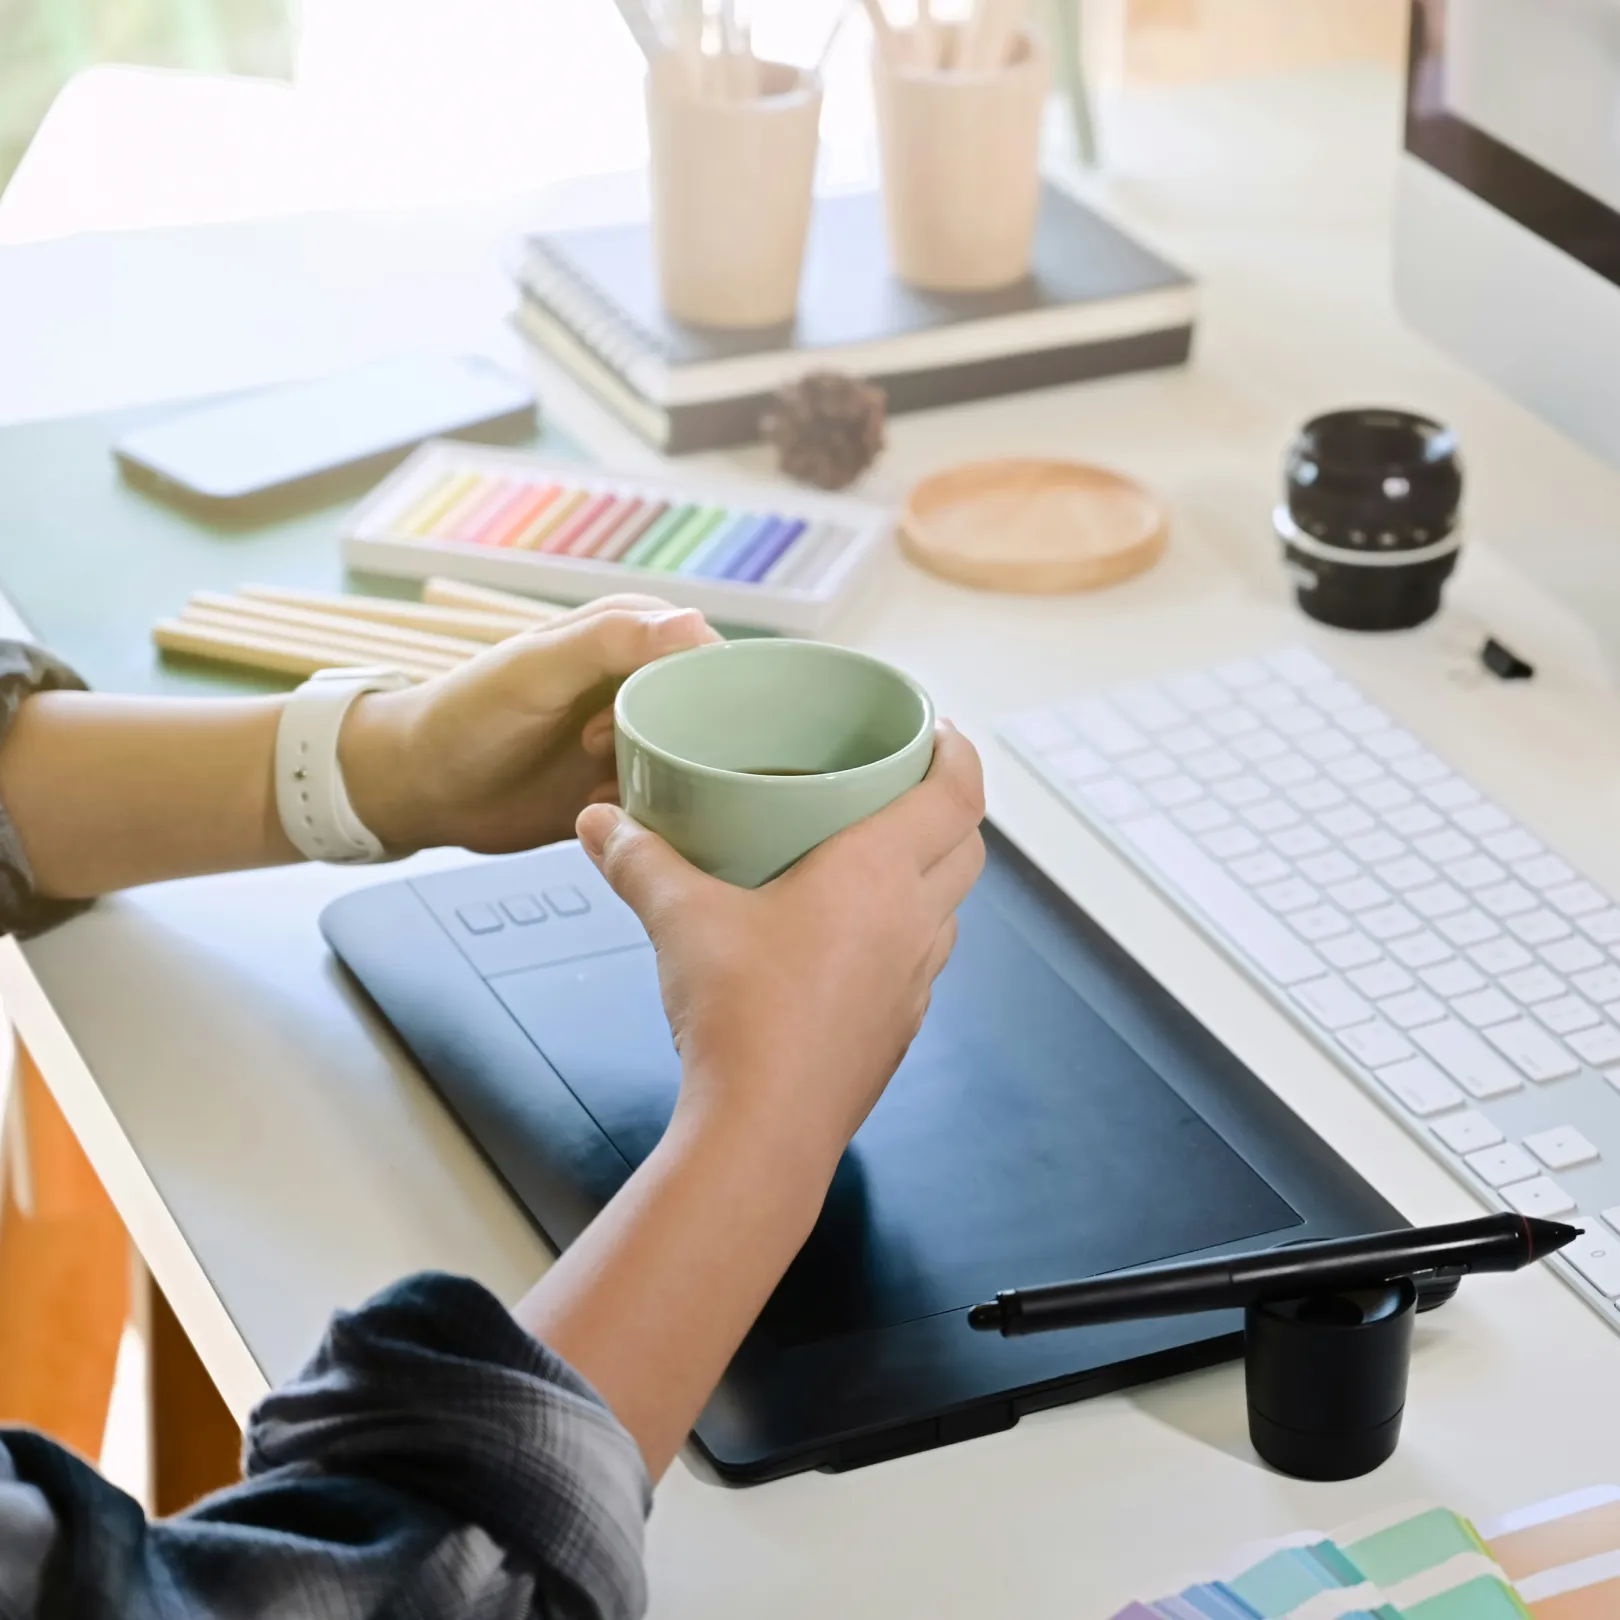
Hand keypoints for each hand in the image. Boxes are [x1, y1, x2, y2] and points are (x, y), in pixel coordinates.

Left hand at [337, 595, 719, 854]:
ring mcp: (636, 738)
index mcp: (631, 635)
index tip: (673, 723)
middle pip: (711, 714)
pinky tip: (613, 812)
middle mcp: (641, 684)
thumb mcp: (538, 669)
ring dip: (671, 782)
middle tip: (638, 762)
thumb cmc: (467, 714)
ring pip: (696, 762)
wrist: (421, 788)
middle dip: (691, 745)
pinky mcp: (627, 787)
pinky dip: (655, 813)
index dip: (704, 691)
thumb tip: (695, 624)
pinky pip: (671, 802)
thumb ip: (612, 641)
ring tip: (609, 786)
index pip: (708, 654)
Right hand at [575, 723, 985, 1181]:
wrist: (763, 1129)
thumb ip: (639, 860)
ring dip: (931, 874)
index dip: (958, 750)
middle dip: (947, 806)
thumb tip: (600, 822)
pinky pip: (920, 961)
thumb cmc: (740, 1016)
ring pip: (949, 907)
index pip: (957, 791)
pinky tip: (851, 940)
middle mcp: (914, 921)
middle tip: (904, 785)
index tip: (940, 728)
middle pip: (967, 846)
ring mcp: (915, 980)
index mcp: (878, 873)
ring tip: (876, 858)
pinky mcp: (900, 1028)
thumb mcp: (679, 919)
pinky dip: (904, 933)